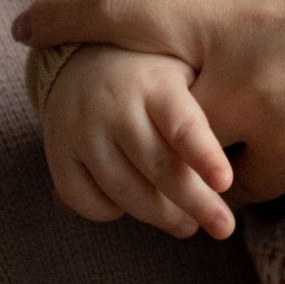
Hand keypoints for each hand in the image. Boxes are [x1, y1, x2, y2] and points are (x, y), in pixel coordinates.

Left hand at [12, 0, 284, 283]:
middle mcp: (258, 84)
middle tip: (236, 107)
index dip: (69, 17)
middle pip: (177, 118)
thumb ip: (269, 35)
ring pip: (246, 168)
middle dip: (190, 125)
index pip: (133, 12)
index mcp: (255, 16)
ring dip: (281, 152)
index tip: (24, 24)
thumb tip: (232, 69)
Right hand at [41, 46, 238, 240]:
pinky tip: (134, 206)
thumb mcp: (184, 79)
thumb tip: (227, 181)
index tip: (225, 183)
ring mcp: (80, 129)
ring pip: (122, 189)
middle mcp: (113, 104)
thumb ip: (206, 118)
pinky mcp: (57, 152)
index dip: (204, 155)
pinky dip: (111, 212)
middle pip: (157, 166)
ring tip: (187, 226)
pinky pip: (84, 199)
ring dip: (159, 215)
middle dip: (194, 202)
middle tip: (223, 227)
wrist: (83, 56)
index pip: (181, 124)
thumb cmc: (153, 78)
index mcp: (155, 83)